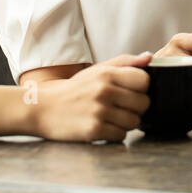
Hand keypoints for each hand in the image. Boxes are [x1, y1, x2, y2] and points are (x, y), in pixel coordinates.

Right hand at [33, 53, 151, 141]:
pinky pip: (121, 135)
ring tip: (111, 117)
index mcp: (107, 74)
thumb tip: (149, 57)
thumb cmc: (74, 89)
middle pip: (143, 104)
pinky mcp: (94, 130)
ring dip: (126, 122)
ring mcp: (99, 112)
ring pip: (134, 122)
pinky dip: (115, 133)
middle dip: (136, 108)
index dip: (141, 89)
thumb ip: (124, 62)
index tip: (131, 92)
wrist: (42, 108)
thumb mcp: (97, 70)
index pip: (145, 81)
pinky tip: (103, 126)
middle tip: (121, 107)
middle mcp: (104, 91)